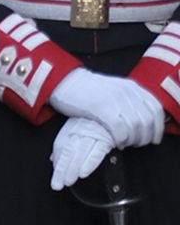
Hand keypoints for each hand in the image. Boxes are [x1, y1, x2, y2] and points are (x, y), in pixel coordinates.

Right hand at [49, 70, 166, 148]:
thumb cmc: (88, 89)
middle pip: (148, 121)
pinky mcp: (102, 108)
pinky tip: (115, 142)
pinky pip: (120, 130)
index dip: (158, 127)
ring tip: (124, 143)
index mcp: (132, 86)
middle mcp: (127, 91)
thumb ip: (130, 100)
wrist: (65, 81)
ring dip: (132, 140)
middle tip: (135, 144)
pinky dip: (120, 140)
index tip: (153, 138)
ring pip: (136, 127)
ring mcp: (115, 99)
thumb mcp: (115, 89)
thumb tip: (144, 121)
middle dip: (144, 137)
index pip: (156, 109)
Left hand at [51, 117, 114, 191]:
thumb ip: (64, 147)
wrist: (111, 116)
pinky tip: (84, 173)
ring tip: (69, 181)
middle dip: (63, 169)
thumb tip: (54, 162)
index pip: (60, 148)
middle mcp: (80, 131)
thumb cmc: (91, 125)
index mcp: (70, 130)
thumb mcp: (75, 131)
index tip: (55, 181)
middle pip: (68, 151)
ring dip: (74, 168)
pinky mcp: (106, 138)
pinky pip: (97, 152)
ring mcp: (92, 134)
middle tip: (59, 184)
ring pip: (80, 152)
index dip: (58, 165)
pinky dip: (90, 163)